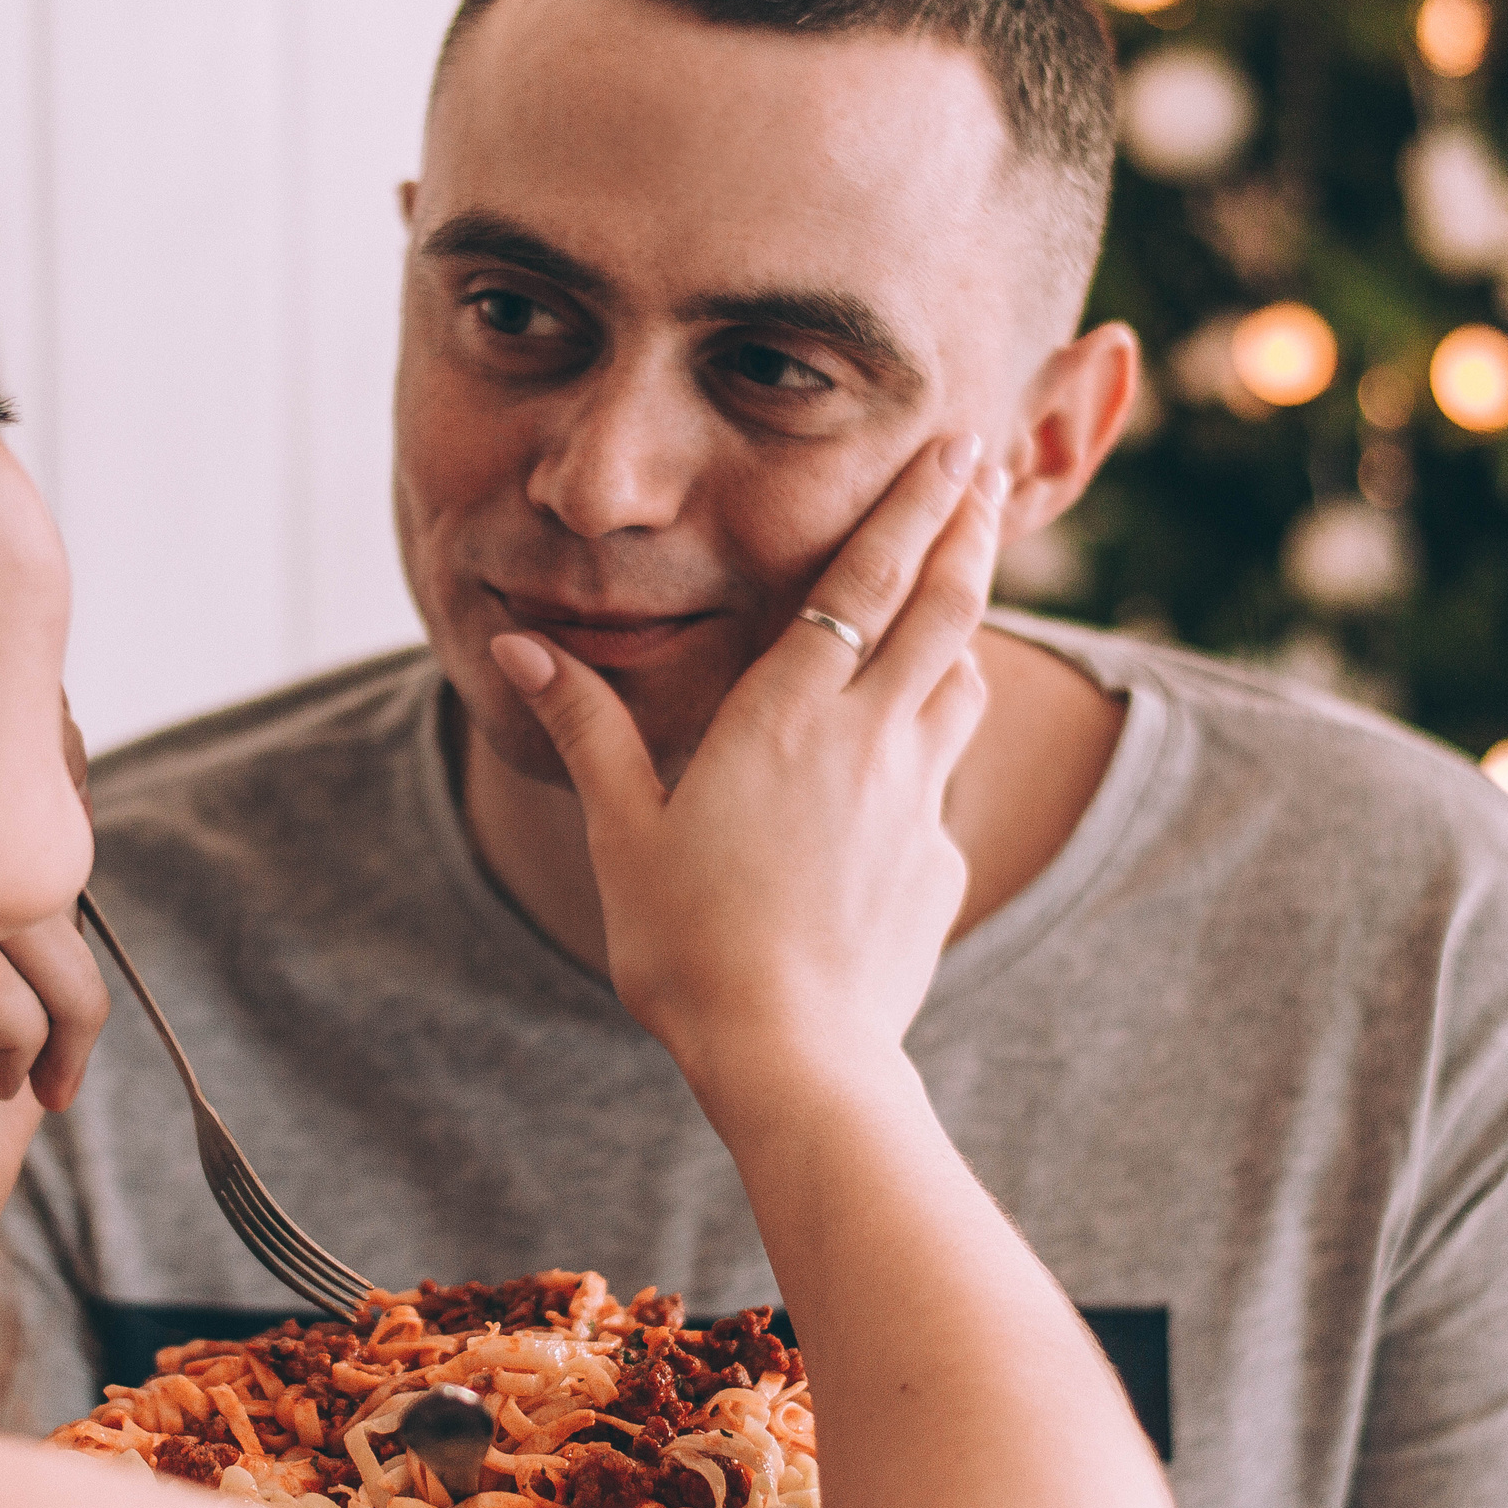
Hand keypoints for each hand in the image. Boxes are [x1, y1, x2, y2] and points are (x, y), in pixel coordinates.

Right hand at [489, 436, 1001, 1085]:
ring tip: (961, 593)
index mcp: (790, 716)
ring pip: (959, 685)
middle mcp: (871, 742)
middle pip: (945, 610)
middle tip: (990, 473)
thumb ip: (585, 726)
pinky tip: (898, 774)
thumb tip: (517, 645)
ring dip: (963, 629)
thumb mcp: (623, 830)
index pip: (867, 582)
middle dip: (969, 533)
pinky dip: (931, 746)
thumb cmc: (690, 945)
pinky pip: (940, 781)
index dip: (914, 507)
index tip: (951, 449)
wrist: (794, 1058)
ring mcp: (918, 803)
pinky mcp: (940, 864)